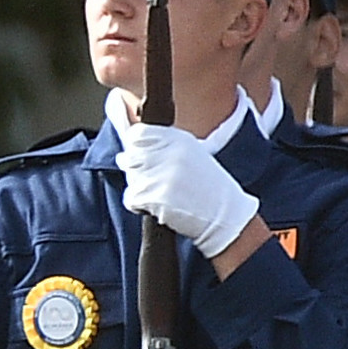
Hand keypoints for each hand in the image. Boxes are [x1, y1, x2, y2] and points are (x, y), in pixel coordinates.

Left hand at [105, 90, 259, 259]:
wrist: (225, 215)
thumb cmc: (206, 187)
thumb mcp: (190, 155)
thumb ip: (160, 149)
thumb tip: (122, 156)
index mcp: (179, 139)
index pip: (137, 133)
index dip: (134, 147)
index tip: (142, 158)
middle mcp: (170, 152)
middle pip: (130, 157)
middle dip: (137, 172)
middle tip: (158, 183)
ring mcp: (163, 174)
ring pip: (131, 180)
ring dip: (141, 191)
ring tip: (165, 195)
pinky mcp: (157, 196)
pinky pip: (131, 199)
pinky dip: (140, 206)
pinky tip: (161, 206)